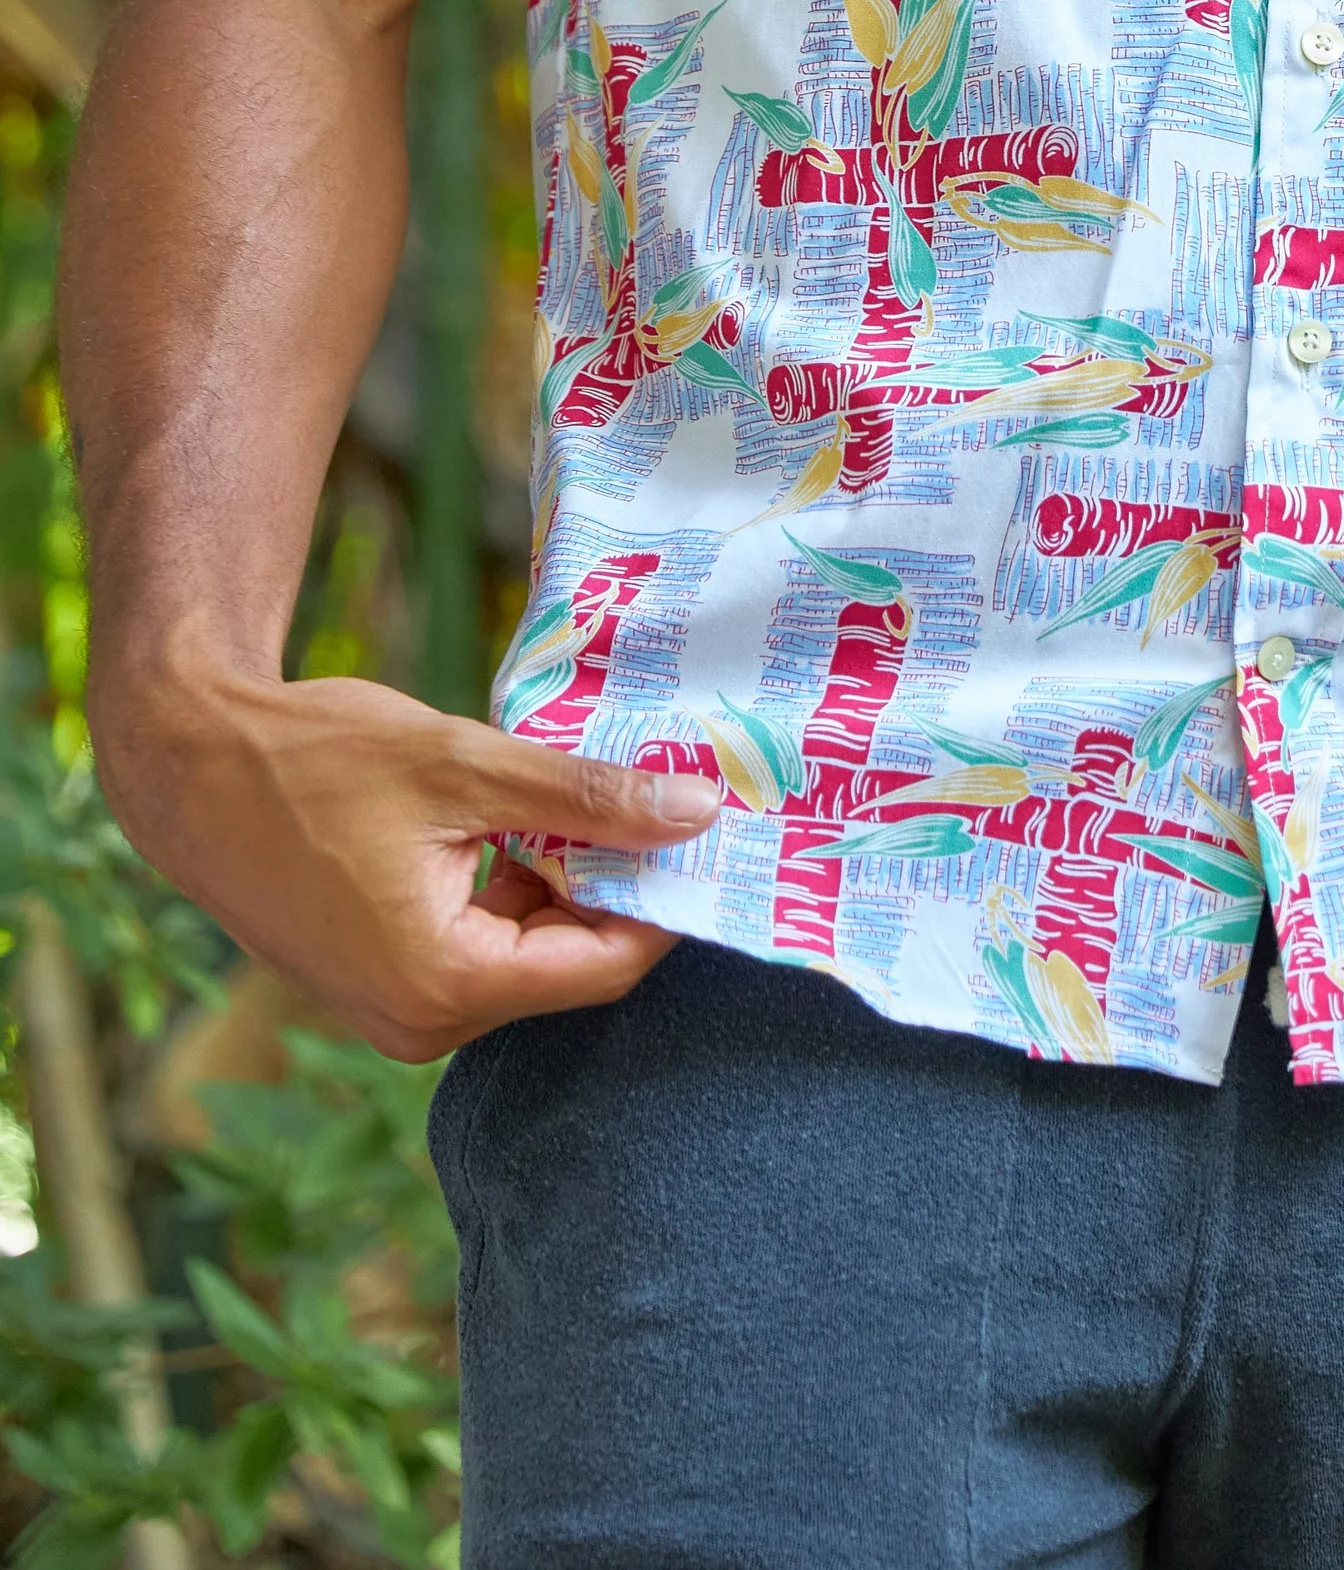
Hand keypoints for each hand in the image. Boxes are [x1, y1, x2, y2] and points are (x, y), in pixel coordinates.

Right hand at [93, 670, 722, 1061]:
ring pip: (525, 949)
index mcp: (444, 988)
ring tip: (598, 793)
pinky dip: (513, 884)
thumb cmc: (315, 761)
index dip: (666, 900)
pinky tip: (527, 813)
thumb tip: (698, 811)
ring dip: (565, 877)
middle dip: (619, 884)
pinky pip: (478, 942)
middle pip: (568, 963)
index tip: (712, 829)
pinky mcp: (379, 978)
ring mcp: (395, 1008)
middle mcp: (421, 1023)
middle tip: (668, 799)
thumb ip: (585, 798)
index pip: (603, 966)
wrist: (190, 767)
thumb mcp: (465, 765)